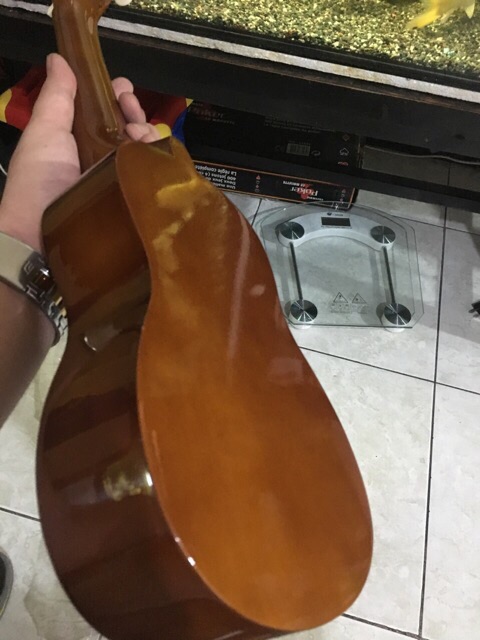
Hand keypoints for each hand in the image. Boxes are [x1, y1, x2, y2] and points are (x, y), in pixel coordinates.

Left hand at [0, 53, 158, 251]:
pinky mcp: (135, 210)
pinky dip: (159, 166)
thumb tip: (60, 59)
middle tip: (134, 115)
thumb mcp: (44, 133)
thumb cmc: (37, 184)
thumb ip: (56, 98)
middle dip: (136, 116)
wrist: (39, 239)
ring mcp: (120, 188)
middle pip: (130, 133)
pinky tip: (154, 158)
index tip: (124, 90)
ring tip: (141, 137)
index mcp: (79, 144)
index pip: (107, 116)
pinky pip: (154, 184)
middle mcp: (102, 164)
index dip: (117, 100)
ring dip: (149, 137)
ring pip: (146, 156)